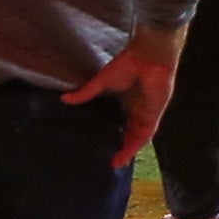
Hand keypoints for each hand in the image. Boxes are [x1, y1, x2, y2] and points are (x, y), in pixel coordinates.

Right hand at [62, 22, 184, 169]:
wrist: (148, 56)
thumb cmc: (128, 64)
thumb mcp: (101, 82)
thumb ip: (86, 93)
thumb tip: (64, 99)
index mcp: (129, 100)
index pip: (124, 122)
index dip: (117, 135)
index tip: (108, 148)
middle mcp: (139, 109)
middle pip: (132, 133)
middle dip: (125, 147)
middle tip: (114, 162)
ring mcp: (148, 112)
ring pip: (139, 136)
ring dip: (130, 149)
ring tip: (119, 162)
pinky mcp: (154, 114)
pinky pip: (146, 134)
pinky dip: (137, 144)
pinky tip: (128, 153)